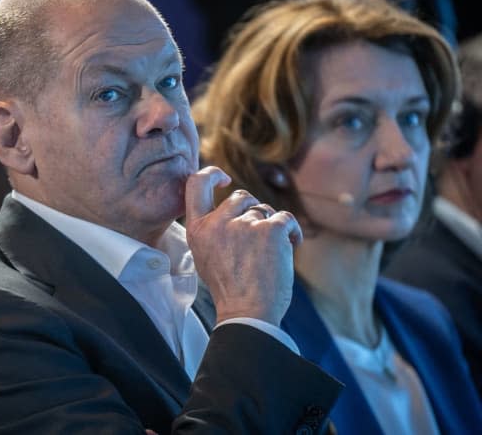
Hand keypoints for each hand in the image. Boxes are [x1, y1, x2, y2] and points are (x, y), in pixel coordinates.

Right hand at [185, 166, 302, 325]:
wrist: (248, 314)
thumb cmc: (230, 289)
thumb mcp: (205, 256)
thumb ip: (211, 230)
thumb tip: (229, 208)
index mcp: (197, 230)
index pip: (196, 184)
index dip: (211, 174)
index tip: (224, 179)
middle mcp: (217, 223)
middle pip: (241, 197)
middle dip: (253, 211)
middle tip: (258, 237)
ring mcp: (244, 225)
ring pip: (264, 211)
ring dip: (271, 227)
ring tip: (272, 253)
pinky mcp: (270, 230)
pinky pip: (286, 218)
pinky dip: (292, 233)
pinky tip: (291, 247)